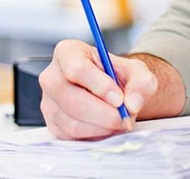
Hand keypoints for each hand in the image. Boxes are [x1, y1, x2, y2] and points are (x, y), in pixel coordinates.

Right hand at [39, 39, 158, 139]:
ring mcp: (49, 102)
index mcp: (68, 53)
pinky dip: (94, 136)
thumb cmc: (116, 76)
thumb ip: (141, 82)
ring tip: (118, 121)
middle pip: (73, 100)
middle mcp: (52, 76)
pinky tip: (106, 127)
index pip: (76, 69)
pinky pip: (72, 137)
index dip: (99, 86)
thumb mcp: (136, 71)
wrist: (110, 92)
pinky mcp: (52, 124)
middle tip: (124, 117)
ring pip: (73, 123)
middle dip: (104, 114)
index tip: (119, 99)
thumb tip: (132, 103)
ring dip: (102, 128)